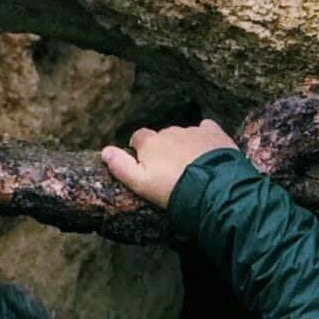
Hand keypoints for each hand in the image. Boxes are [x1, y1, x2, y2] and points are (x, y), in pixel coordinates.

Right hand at [100, 120, 236, 209]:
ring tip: (191, 167)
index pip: (138, 137)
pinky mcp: (214, 134)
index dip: (139, 149)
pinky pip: (206, 129)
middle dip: (163, 149)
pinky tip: (208, 150)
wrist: (212, 189)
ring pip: (183, 135)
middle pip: (162, 137)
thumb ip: (120, 167)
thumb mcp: (140, 184)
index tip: (144, 162)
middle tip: (170, 171)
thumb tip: (105, 151)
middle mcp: (169, 132)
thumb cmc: (172, 189)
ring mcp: (193, 131)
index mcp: (150, 142)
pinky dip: (205, 137)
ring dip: (184, 146)